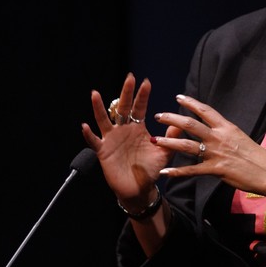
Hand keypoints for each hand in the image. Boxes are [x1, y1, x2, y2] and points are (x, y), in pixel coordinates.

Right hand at [81, 73, 173, 205]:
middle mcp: (123, 130)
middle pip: (123, 108)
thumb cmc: (150, 170)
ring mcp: (111, 139)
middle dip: (126, 93)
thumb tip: (180, 124)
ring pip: (104, 120)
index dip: (142, 95)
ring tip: (95, 94)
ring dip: (99, 107)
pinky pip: (94, 142)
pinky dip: (89, 134)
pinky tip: (86, 126)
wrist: (139, 188)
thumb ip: (171, 139)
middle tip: (129, 78)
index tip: (146, 82)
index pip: (139, 108)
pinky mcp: (103, 151)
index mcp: (138, 128)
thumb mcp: (164, 153)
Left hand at [152, 94, 265, 201]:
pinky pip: (192, 170)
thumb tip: (215, 131)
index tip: (178, 97)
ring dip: (169, 142)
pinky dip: (177, 172)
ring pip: (187, 145)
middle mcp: (219, 137)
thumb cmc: (256, 157)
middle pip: (191, 124)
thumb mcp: (240, 138)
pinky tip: (165, 173)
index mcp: (226, 127)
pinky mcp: (216, 169)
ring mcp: (216, 153)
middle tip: (158, 115)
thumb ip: (225, 134)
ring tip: (155, 140)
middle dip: (172, 118)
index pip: (205, 110)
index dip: (190, 102)